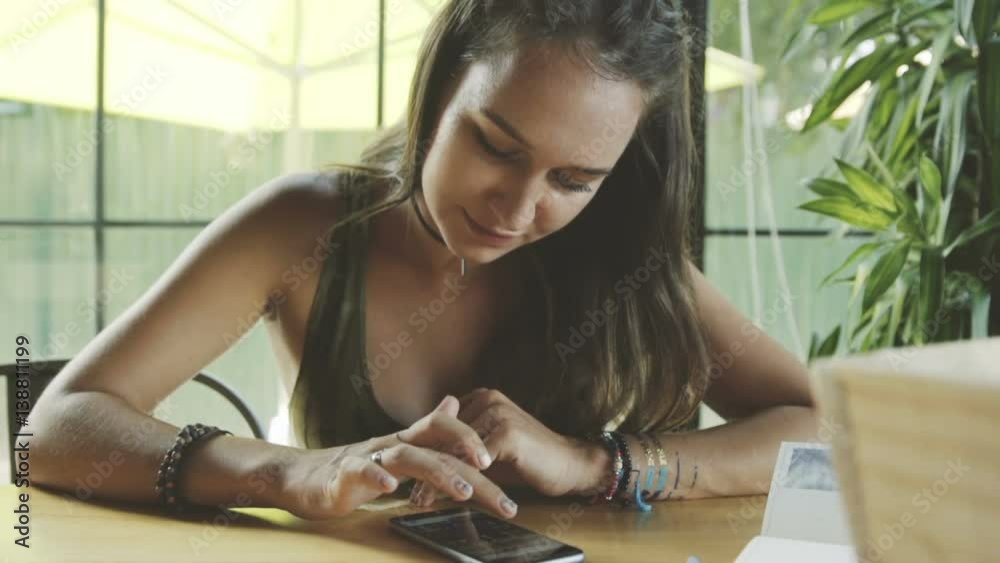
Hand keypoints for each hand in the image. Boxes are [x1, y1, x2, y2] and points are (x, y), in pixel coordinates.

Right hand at [276, 396, 516, 519]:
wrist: (301, 478)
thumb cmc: (352, 469)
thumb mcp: (395, 449)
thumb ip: (425, 432)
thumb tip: (453, 402)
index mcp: (406, 441)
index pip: (445, 429)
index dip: (471, 439)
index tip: (499, 462)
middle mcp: (392, 444)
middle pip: (439, 448)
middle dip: (474, 470)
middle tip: (503, 497)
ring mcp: (368, 458)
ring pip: (408, 457)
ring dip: (439, 473)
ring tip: (464, 490)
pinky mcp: (344, 476)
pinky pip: (361, 472)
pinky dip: (376, 478)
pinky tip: (391, 490)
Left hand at [410, 388, 594, 505]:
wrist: (569, 465)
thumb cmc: (526, 461)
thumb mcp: (487, 453)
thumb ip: (460, 449)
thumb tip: (425, 465)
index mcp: (481, 398)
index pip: (441, 424)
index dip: (422, 451)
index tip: (404, 474)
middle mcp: (487, 399)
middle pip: (445, 436)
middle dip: (426, 465)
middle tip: (410, 492)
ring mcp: (498, 413)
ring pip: (456, 449)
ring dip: (437, 477)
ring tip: (421, 499)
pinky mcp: (507, 433)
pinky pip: (474, 460)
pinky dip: (459, 479)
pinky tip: (449, 497)